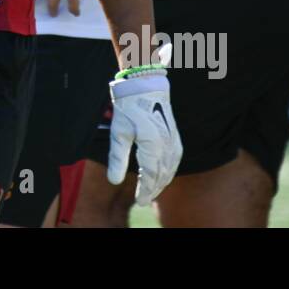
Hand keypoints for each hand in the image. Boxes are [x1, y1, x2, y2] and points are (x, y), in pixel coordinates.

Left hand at [106, 69, 182, 205]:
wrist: (146, 86)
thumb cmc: (129, 107)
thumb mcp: (118, 132)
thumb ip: (117, 158)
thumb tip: (113, 181)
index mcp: (152, 145)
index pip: (150, 176)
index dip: (145, 191)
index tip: (140, 202)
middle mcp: (167, 145)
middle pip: (162, 175)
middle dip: (154, 190)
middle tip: (144, 200)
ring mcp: (174, 141)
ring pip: (170, 169)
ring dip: (162, 182)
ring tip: (152, 191)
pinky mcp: (176, 137)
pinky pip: (175, 160)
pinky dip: (169, 171)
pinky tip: (163, 176)